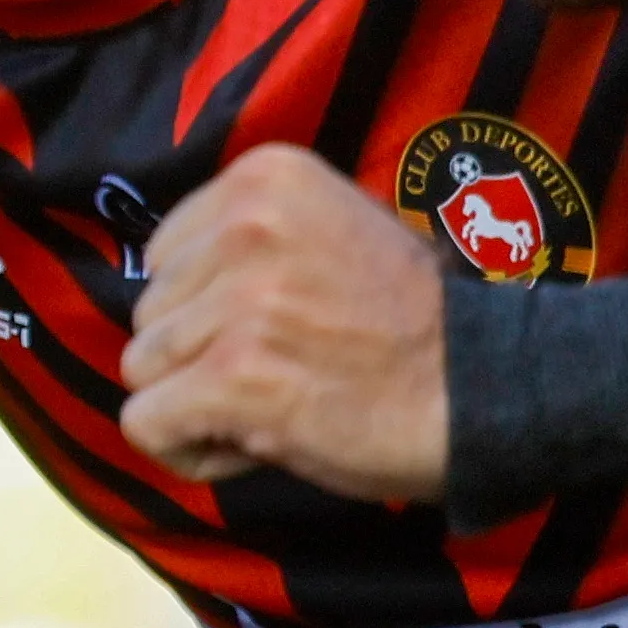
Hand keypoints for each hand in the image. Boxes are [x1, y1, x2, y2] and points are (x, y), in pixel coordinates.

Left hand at [119, 144, 450, 499]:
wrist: (486, 388)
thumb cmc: (415, 322)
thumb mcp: (338, 229)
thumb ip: (254, 240)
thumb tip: (174, 279)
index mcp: (265, 177)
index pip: (164, 255)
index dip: (205, 306)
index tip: (272, 329)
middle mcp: (245, 225)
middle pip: (148, 312)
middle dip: (198, 356)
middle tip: (280, 371)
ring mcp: (237, 302)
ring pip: (141, 368)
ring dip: (195, 404)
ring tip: (274, 404)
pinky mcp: (231, 377)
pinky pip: (145, 423)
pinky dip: (187, 450)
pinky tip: (250, 446)